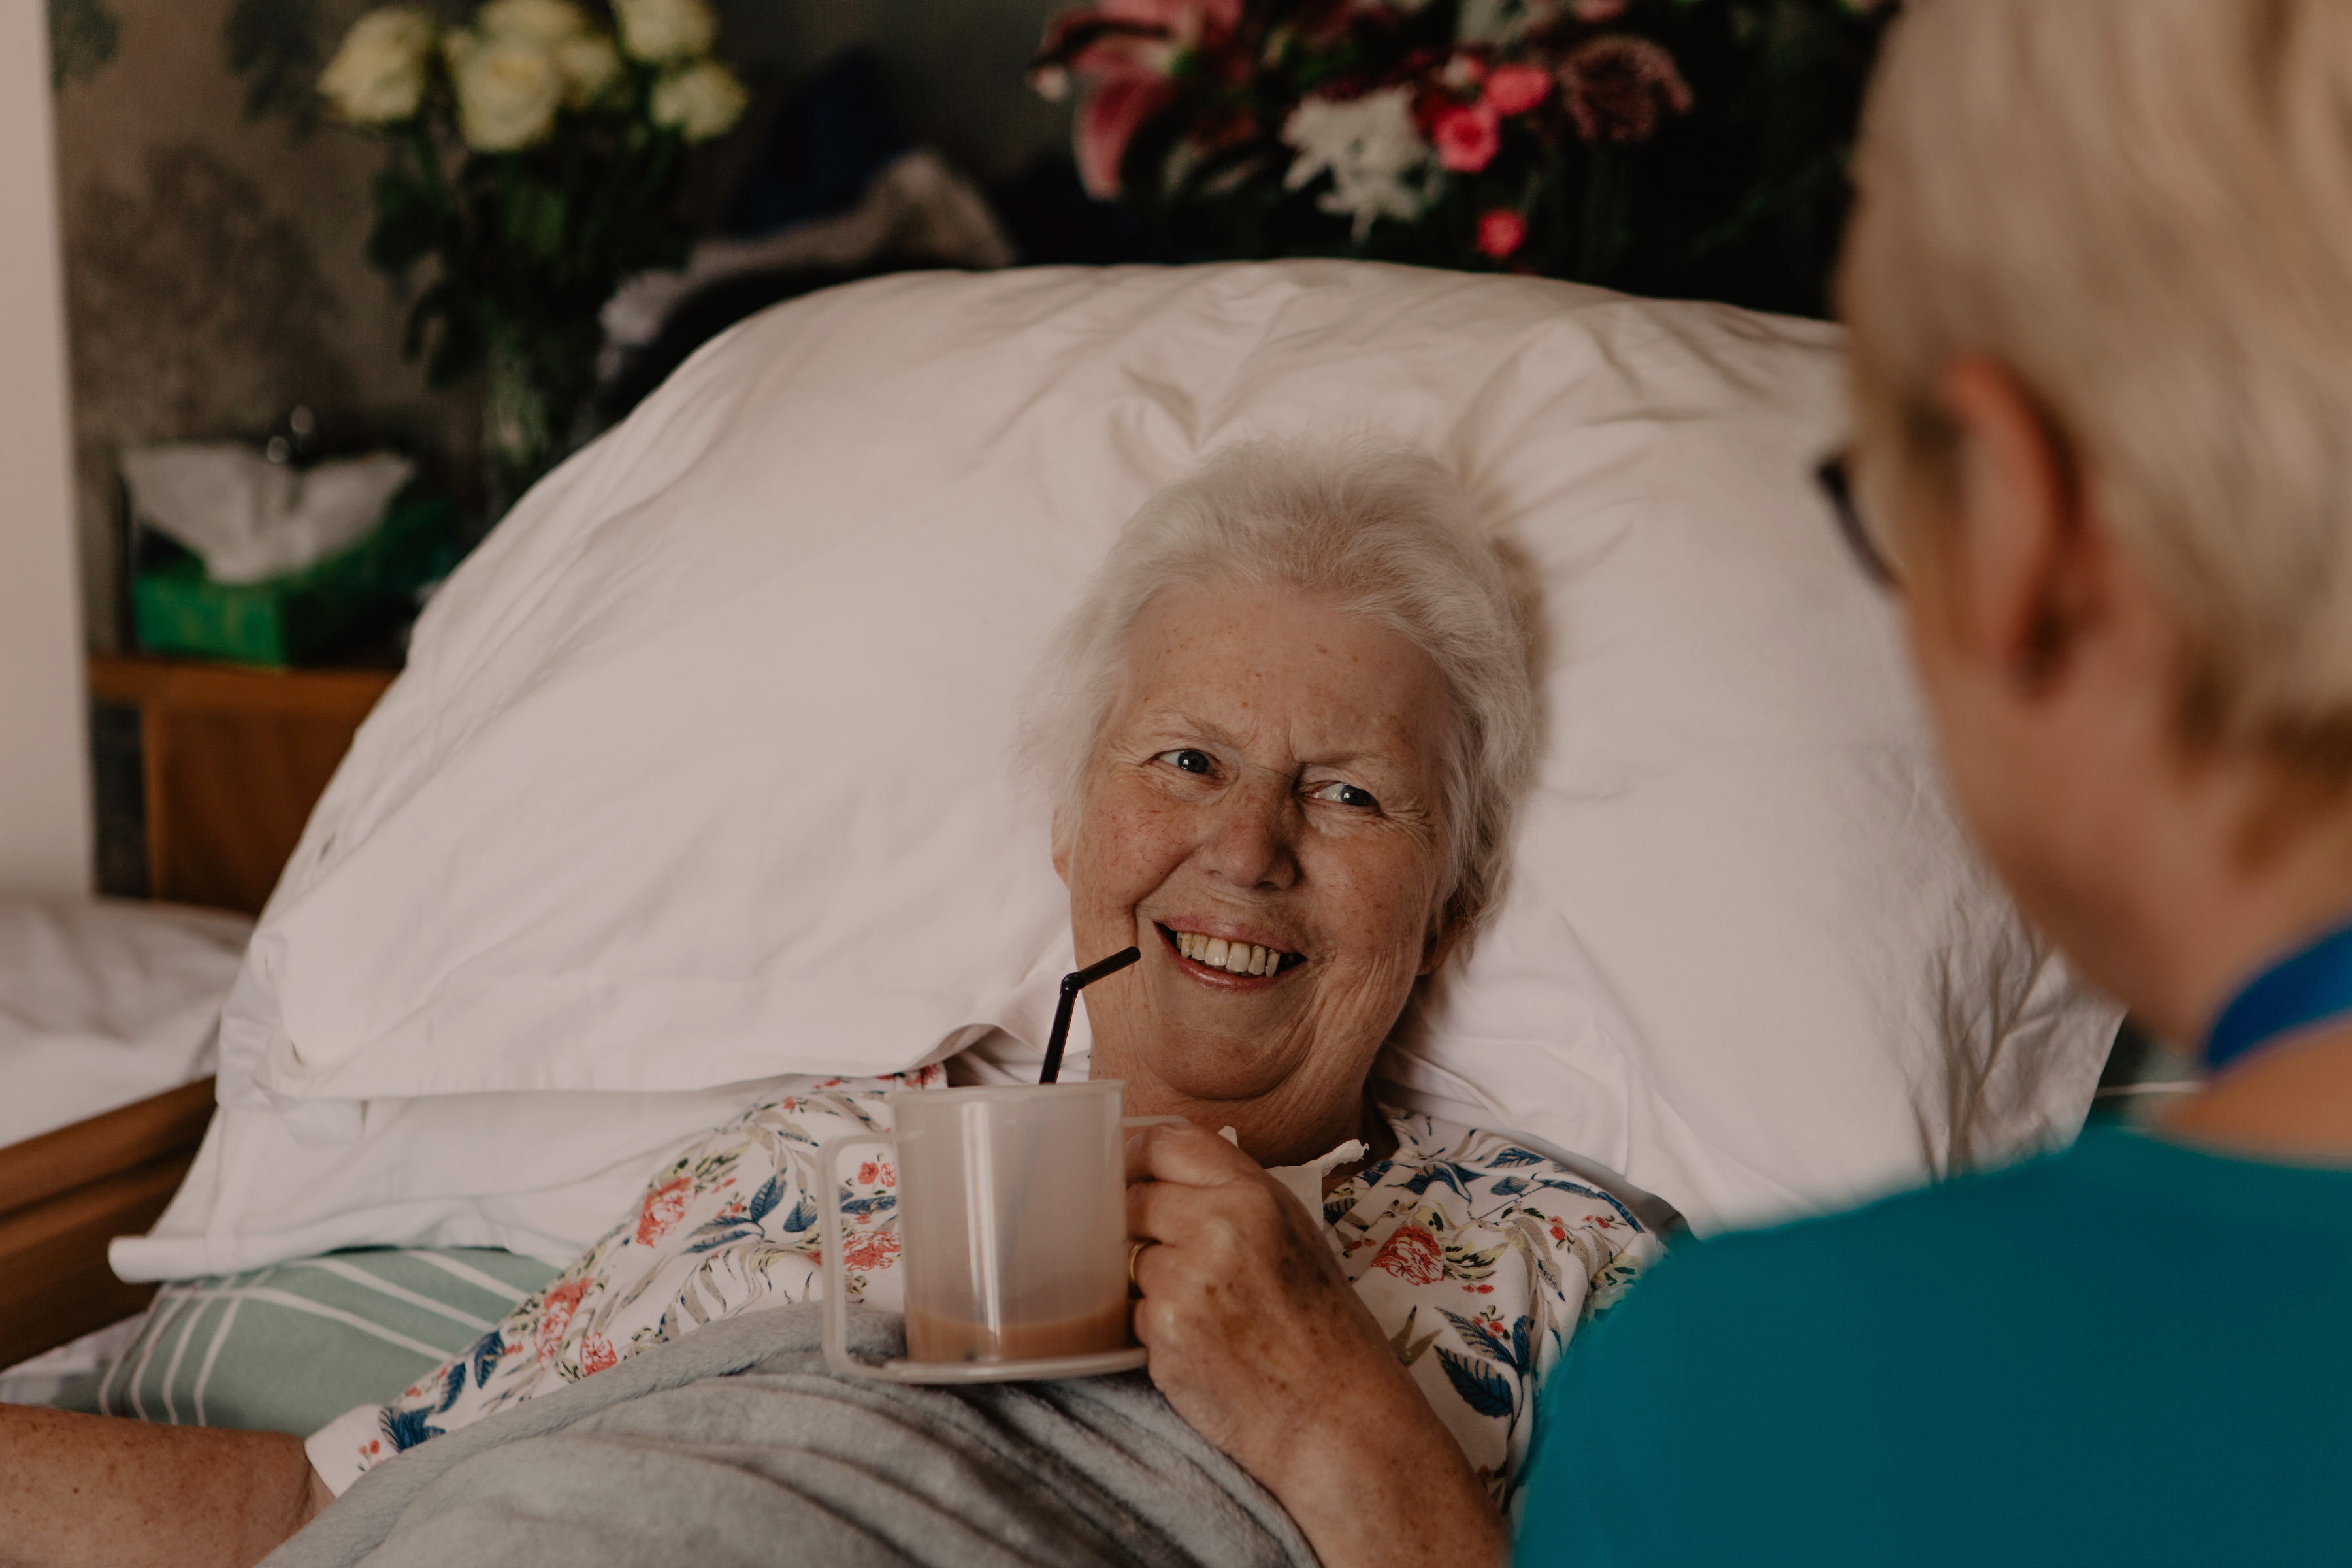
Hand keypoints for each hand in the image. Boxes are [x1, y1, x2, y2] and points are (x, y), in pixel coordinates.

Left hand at [1126, 1123, 1502, 1567]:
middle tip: (1167, 1252)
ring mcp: (1185, 1282)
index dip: (1135, 1157)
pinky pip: (1133, 1312)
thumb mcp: (1295, 1233)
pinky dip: (1157, 1326)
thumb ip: (1232, 1194)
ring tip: (1205, 1310)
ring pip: (1130, 1259)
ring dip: (1152, 1281)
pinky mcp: (1164, 1334)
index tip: (1129, 1174)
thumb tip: (1161, 1173)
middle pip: (1132, 1199)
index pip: (1165, 1142)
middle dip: (1138, 1224)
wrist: (1337, 1413)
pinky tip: (1202, 1342)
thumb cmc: (1325, 1327)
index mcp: (1254, 1195)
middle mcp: (1217, 1228)